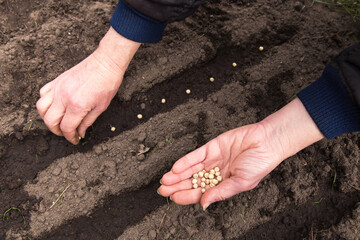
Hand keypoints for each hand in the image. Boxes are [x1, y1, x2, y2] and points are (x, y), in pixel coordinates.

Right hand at [36, 27, 139, 143]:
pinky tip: (55, 106)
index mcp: (77, 105)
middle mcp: (64, 97)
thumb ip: (88, 121)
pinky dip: (45, 102)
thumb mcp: (101, 107)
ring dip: (47, 118)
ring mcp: (58, 88)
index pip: (67, 127)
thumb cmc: (107, 84)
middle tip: (66, 133)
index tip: (75, 140)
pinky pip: (43, 94)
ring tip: (57, 122)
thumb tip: (80, 132)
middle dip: (57, 131)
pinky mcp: (57, 80)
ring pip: (41, 108)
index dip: (70, 137)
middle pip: (50, 121)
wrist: (105, 63)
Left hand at [158, 98, 323, 208]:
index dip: (186, 196)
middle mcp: (215, 173)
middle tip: (162, 190)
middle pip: (192, 181)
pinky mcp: (212, 147)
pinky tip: (176, 168)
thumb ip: (220, 193)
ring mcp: (213, 160)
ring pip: (191, 169)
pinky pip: (196, 155)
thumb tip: (203, 205)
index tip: (173, 198)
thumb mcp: (241, 183)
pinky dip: (185, 161)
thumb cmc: (260, 164)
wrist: (267, 141)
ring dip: (177, 175)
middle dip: (177, 186)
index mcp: (223, 184)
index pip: (200, 193)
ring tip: (164, 180)